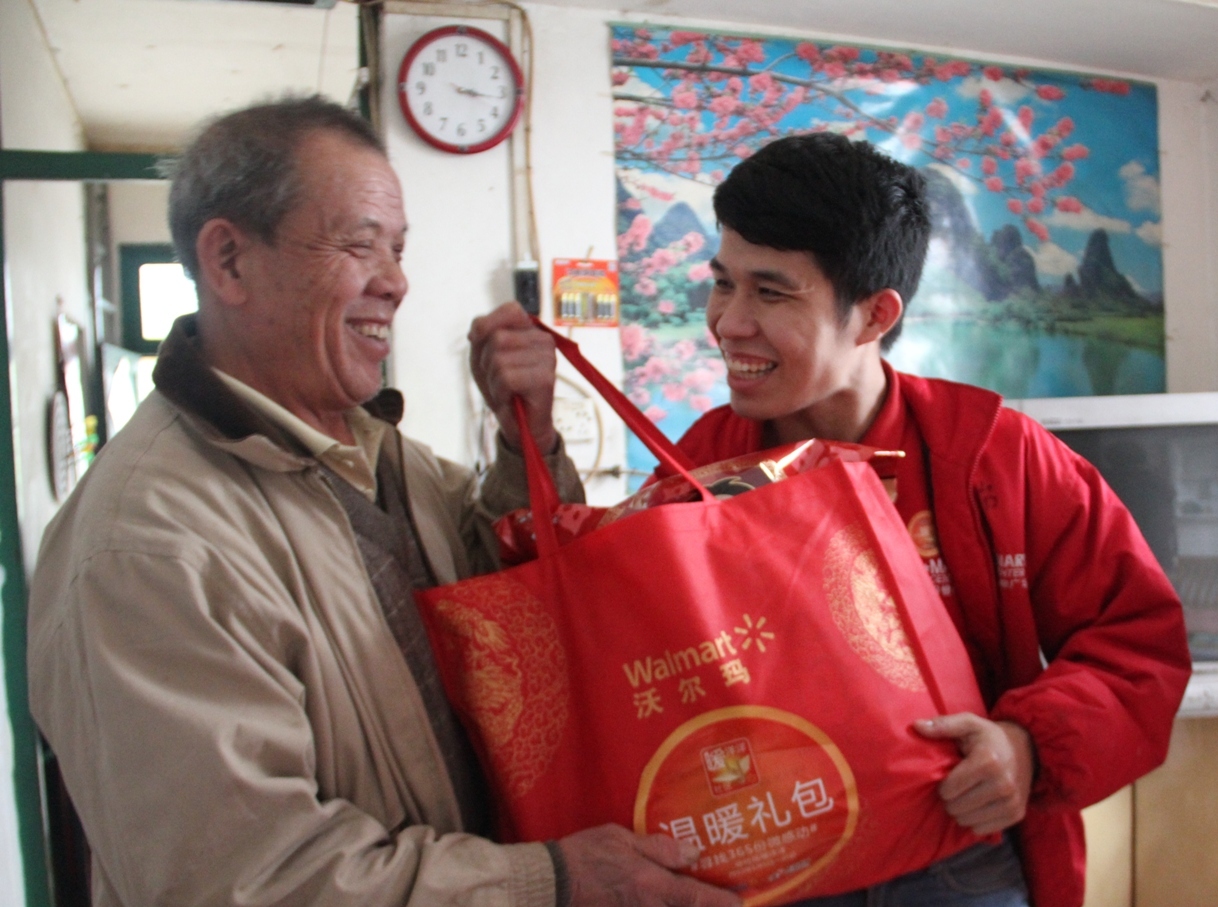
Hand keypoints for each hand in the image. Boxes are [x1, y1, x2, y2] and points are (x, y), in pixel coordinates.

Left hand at [468, 302, 557, 452]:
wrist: (520, 425)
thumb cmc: (504, 389)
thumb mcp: (483, 355)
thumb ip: (480, 333)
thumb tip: (477, 329)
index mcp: (531, 331)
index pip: (510, 310)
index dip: (488, 328)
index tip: (485, 351)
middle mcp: (543, 340)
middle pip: (497, 338)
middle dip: (487, 362)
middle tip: (500, 379)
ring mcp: (548, 358)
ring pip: (499, 358)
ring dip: (494, 380)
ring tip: (507, 389)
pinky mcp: (545, 378)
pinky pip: (507, 378)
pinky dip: (500, 392)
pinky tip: (512, 397)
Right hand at [558, 825, 740, 906]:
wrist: (551, 882)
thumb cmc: (586, 854)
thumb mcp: (623, 839)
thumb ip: (660, 848)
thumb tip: (694, 852)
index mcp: (652, 885)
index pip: (697, 898)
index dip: (722, 902)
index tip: (741, 902)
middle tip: (724, 900)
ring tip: (697, 898)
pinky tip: (668, 901)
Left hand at [913, 714, 1034, 835]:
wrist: (1026, 749)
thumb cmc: (989, 737)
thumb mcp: (968, 724)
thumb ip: (942, 725)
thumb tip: (916, 726)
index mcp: (988, 761)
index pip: (949, 789)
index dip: (943, 784)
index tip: (949, 776)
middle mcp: (1003, 784)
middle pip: (956, 807)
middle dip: (951, 799)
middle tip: (957, 787)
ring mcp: (1011, 802)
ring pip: (967, 821)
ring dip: (962, 811)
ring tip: (967, 795)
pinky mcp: (1017, 815)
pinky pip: (982, 830)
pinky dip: (975, 820)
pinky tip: (979, 804)